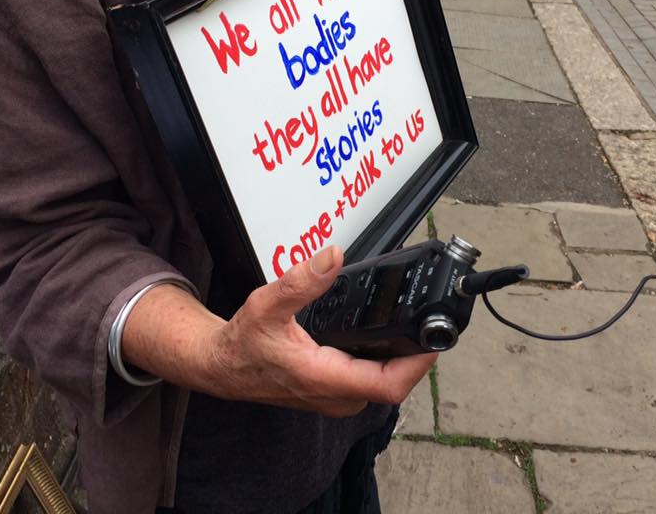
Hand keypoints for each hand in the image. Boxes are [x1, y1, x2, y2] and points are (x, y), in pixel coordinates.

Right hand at [203, 246, 437, 416]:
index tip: (432, 337)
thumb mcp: (266, 305)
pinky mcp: (336, 394)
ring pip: (385, 383)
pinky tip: (383, 336)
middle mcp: (335, 396)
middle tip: (425, 318)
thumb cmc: (242, 344)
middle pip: (395, 382)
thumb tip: (333, 256)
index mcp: (322, 377)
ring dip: (401, 357)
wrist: (223, 368)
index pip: (388, 383)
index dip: (418, 363)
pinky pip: (371, 380)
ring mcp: (337, 398)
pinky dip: (384, 360)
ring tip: (409, 323)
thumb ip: (301, 282)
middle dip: (414, 353)